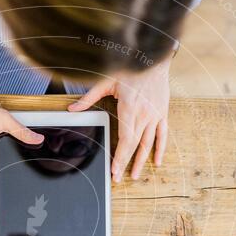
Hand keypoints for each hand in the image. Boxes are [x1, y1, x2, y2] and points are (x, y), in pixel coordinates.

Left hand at [68, 57, 170, 180]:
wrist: (152, 57)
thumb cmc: (129, 67)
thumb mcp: (105, 81)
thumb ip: (88, 98)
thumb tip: (72, 110)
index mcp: (129, 109)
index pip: (125, 140)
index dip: (120, 157)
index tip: (114, 170)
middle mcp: (144, 115)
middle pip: (135, 145)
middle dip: (126, 164)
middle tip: (119, 178)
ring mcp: (155, 115)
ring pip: (149, 143)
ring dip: (141, 161)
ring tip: (135, 175)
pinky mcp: (162, 112)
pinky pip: (163, 134)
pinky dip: (160, 149)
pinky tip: (156, 161)